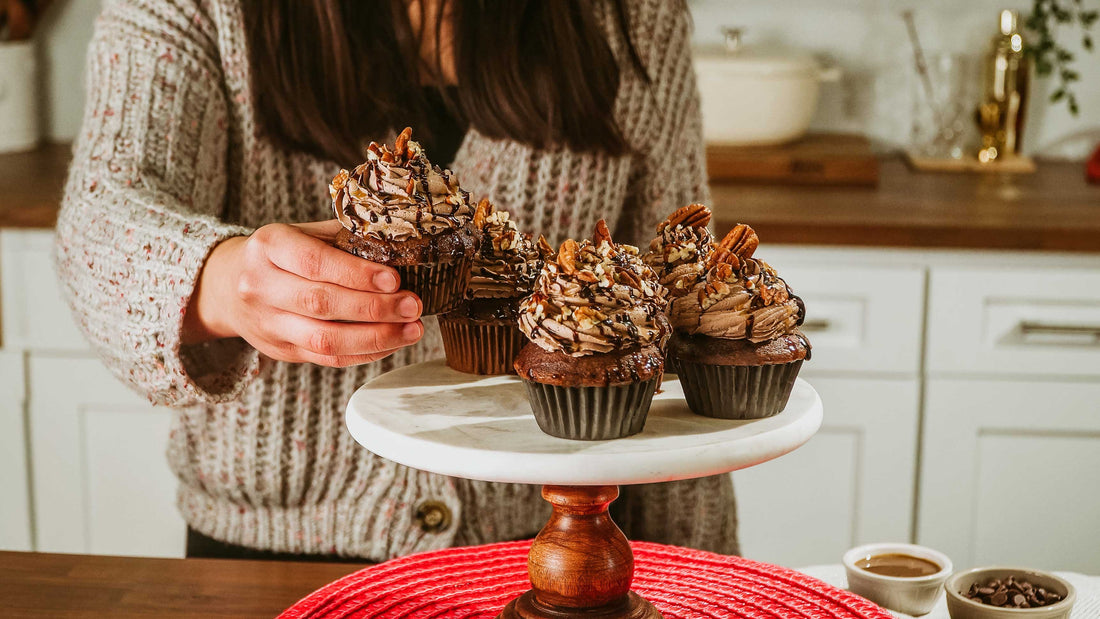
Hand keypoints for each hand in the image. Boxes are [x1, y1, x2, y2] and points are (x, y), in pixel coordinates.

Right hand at [183, 220, 422, 366]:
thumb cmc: (283, 254)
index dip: (356, 274)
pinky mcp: (281, 351)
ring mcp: (268, 324)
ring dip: (375, 337)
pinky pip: (328, 358)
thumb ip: (345, 241)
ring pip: (325, 340)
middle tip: (412, 305)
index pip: (313, 262)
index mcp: (268, 247)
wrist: (230, 285)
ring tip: (411, 329)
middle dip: (374, 308)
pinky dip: (365, 353)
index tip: (394, 279)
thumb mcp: (305, 233)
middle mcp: (260, 286)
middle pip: (321, 304)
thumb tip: (400, 253)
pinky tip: (392, 342)